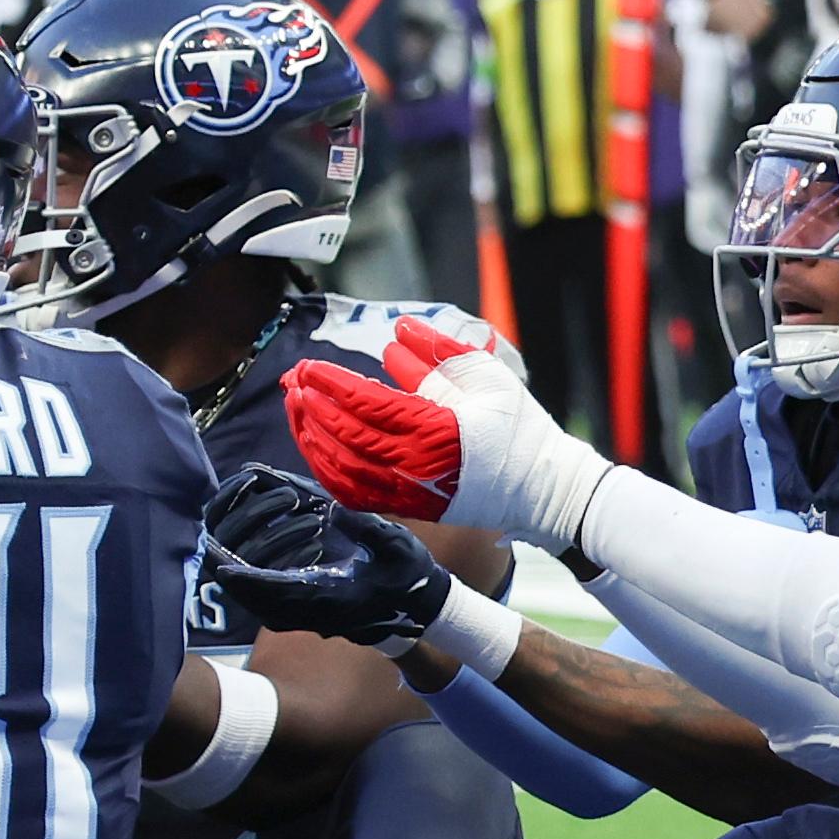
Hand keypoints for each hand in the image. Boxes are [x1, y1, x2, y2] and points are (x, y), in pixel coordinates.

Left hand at [202, 468, 453, 650]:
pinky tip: (243, 572)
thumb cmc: (410, 574)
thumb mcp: (395, 544)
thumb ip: (366, 527)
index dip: (249, 577)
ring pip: (266, 609)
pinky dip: (257, 591)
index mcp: (334, 597)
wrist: (424, 607)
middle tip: (206, 557)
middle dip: (234, 582)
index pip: (281, 590)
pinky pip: (277, 609)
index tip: (221, 564)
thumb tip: (332, 510)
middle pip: (263, 605)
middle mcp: (319, 612)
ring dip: (242, 588)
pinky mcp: (318, 615)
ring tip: (216, 563)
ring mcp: (317, 617)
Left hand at [277, 315, 613, 549]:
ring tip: (296, 407)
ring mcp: (410, 493)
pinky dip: (326, 470)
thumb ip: (439, 350)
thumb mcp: (486, 376)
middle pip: (345, 436)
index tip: (308, 367)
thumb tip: (399, 330)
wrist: (544, 488)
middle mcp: (416, 467)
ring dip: (310, 437)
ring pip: (341, 470)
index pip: (367, 405)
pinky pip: (353, 493)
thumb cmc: (520, 429)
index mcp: (436, 431)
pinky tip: (312, 445)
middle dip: (311, 407)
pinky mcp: (408, 508)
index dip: (332, 385)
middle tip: (294, 380)